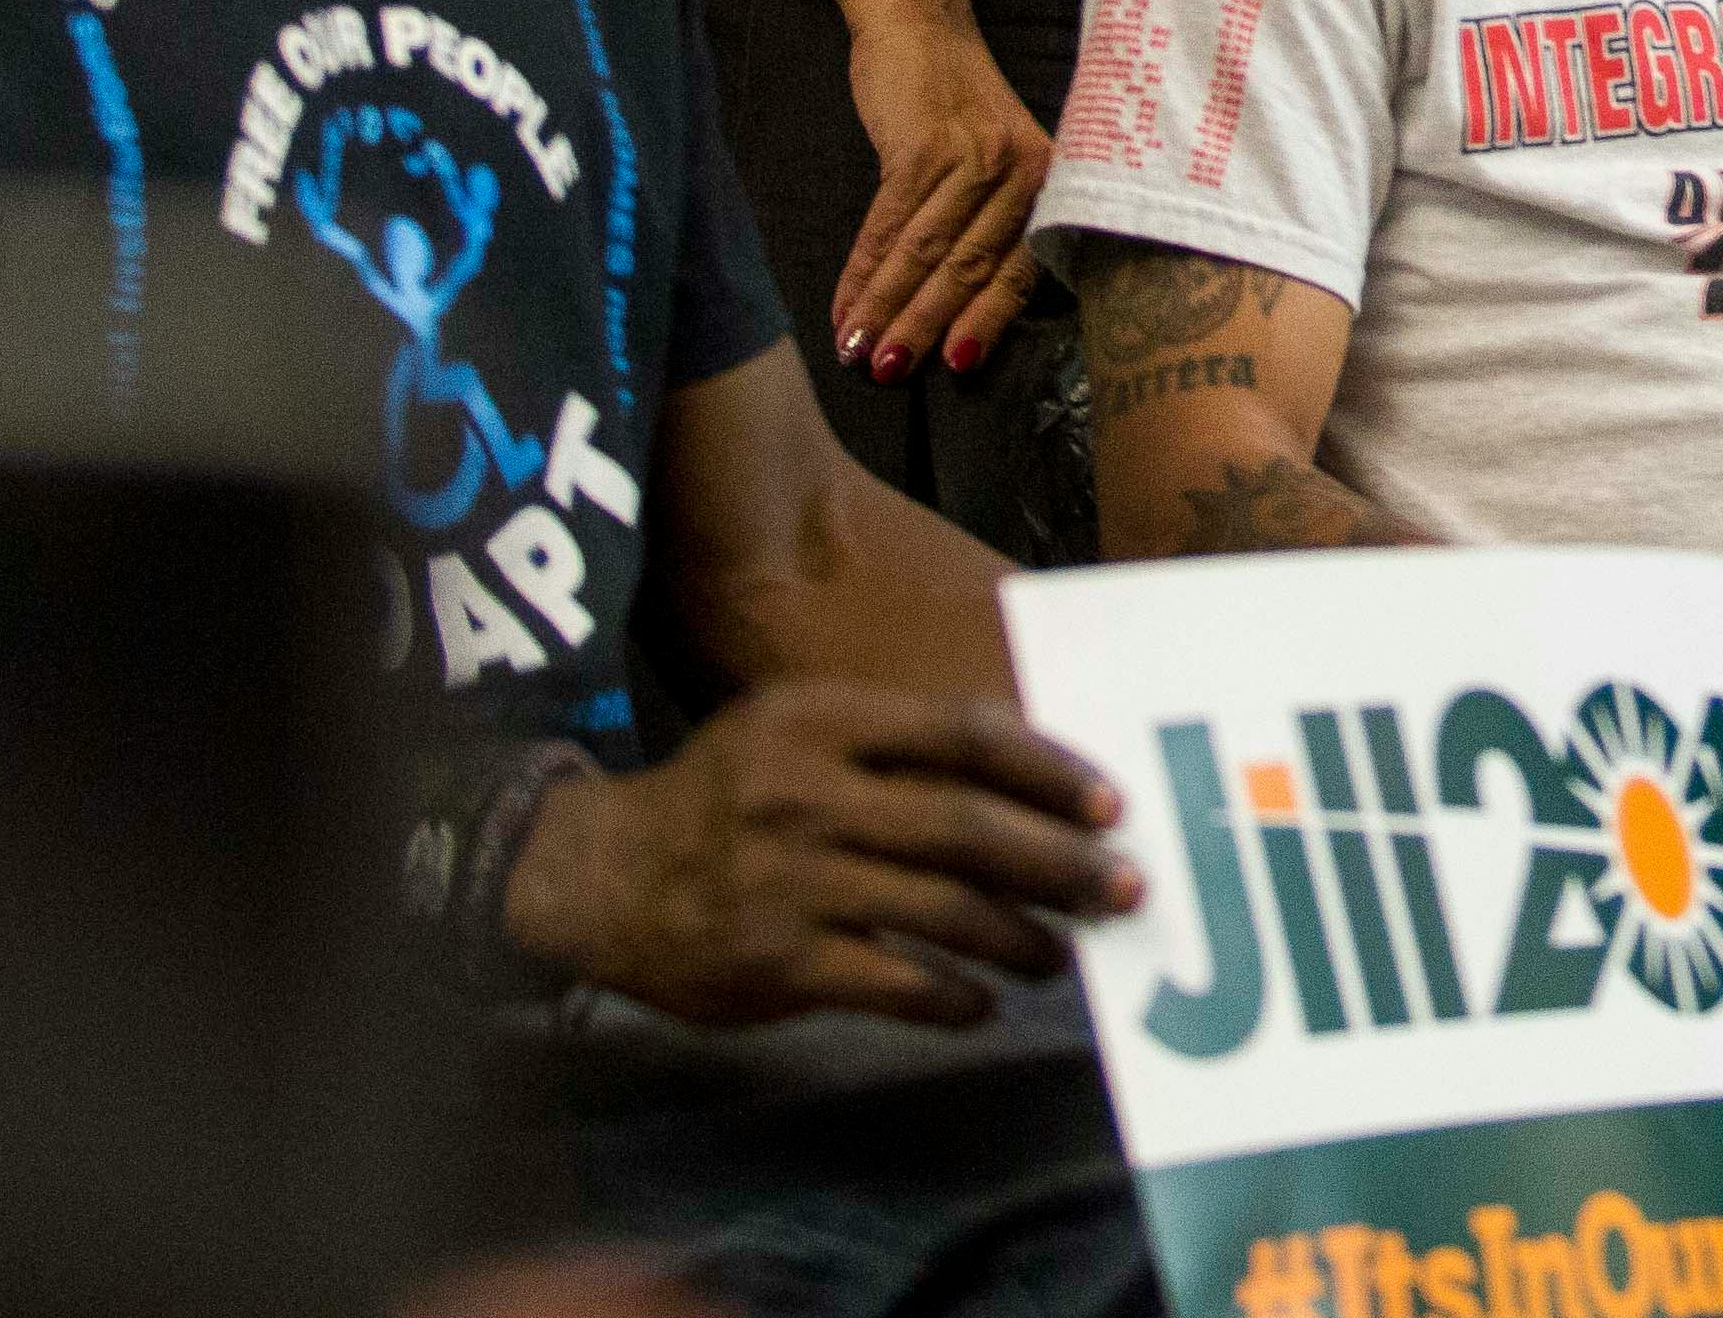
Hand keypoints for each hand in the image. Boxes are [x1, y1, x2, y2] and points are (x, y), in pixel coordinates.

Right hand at [498, 679, 1137, 1028]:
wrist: (599, 877)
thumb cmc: (728, 797)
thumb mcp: (797, 731)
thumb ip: (898, 743)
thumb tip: (1034, 779)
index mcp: (824, 720)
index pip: (965, 736)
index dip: (1049, 770)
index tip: (1110, 804)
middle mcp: (808, 794)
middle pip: (967, 828)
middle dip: (1061, 863)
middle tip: (1123, 888)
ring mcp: (790, 881)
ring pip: (943, 911)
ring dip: (1020, 938)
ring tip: (1059, 953)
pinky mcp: (776, 962)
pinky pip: (894, 984)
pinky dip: (953, 997)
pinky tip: (983, 1003)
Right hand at [836, 17, 1052, 379]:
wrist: (922, 27)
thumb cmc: (957, 105)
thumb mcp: (997, 159)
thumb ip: (995, 222)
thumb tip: (962, 315)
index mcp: (1048, 180)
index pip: (1020, 267)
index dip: (986, 323)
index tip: (954, 368)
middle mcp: (1023, 170)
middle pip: (970, 268)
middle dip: (924, 328)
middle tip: (889, 373)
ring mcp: (975, 156)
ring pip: (925, 254)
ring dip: (884, 309)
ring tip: (855, 351)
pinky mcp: (925, 146)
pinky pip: (888, 226)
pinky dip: (862, 273)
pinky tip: (844, 305)